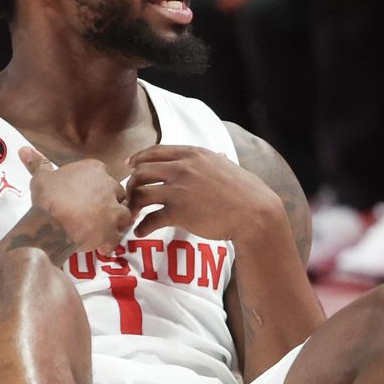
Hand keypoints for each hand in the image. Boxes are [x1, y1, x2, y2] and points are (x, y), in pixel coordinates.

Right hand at [21, 147, 132, 254]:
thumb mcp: (41, 178)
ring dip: (114, 223)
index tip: (86, 201)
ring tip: (99, 230)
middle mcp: (109, 184)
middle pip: (117, 194)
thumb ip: (38, 163)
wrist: (49, 223)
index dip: (97, 191)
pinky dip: (111, 241)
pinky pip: (119, 235)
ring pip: (124, 213)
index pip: (105, 178)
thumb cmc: (46, 198)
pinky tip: (99, 245)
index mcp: (95, 168)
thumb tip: (24, 150)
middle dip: (108, 205)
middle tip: (92, 216)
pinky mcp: (114, 227)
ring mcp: (113, 206)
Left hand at [126, 145, 287, 241]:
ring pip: (141, 193)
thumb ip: (216, 160)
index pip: (155, 151)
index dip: (138, 158)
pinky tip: (141, 232)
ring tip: (132, 215)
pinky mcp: (179, 212)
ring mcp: (179, 190)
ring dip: (132, 205)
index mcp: (192, 154)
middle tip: (130, 195)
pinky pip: (150, 219)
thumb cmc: (245, 190)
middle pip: (142, 171)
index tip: (129, 166)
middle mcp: (182, 168)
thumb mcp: (227, 166)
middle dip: (132, 184)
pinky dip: (141, 227)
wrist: (254, 212)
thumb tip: (220, 155)